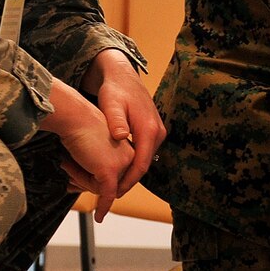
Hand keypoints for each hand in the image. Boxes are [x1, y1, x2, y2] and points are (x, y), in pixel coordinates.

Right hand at [38, 79, 132, 212]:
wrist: (75, 116)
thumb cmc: (79, 127)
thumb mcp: (93, 146)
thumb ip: (96, 164)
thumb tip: (86, 183)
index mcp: (128, 148)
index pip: (116, 174)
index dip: (95, 179)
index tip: (80, 183)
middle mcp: (130, 157)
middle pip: (110, 183)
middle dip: (86, 181)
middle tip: (69, 174)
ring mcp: (122, 164)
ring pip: (103, 188)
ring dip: (81, 180)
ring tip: (68, 165)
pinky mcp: (111, 171)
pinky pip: (106, 194)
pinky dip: (103, 206)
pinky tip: (99, 217)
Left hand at [85, 50, 166, 215]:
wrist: (123, 76)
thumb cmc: (115, 91)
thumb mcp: (111, 104)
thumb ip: (116, 121)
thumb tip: (122, 137)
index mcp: (149, 129)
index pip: (141, 164)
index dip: (128, 181)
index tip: (114, 194)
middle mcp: (158, 132)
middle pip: (144, 165)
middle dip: (129, 180)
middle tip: (111, 194)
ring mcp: (157, 131)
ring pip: (144, 159)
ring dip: (131, 172)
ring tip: (113, 184)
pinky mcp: (153, 130)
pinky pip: (144, 152)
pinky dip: (133, 162)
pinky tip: (119, 167)